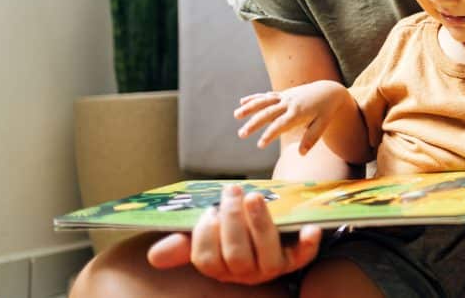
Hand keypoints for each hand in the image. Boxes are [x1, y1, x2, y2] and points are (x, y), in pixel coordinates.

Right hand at [147, 184, 320, 284]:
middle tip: (232, 191)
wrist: (272, 223)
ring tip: (253, 196)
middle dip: (232, 222)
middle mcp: (246, 272)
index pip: (208, 260)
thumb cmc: (235, 228)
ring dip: (259, 224)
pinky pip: (304, 256)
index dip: (206, 235)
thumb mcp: (210, 233)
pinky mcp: (296, 258)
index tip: (208, 210)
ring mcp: (272, 266)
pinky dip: (308, 243)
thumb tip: (154, 256)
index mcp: (221, 267)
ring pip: (265, 254)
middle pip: (236, 255)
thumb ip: (184, 242)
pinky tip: (311, 228)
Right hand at [235, 80, 347, 153]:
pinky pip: (267, 96)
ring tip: (236, 115)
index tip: (259, 145)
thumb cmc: (326, 110)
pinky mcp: (283, 94)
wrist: (329, 90)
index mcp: (298, 113)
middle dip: (254, 123)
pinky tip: (242, 101)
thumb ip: (311, 138)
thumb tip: (301, 154)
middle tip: (241, 134)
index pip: (281, 125)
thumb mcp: (323, 124)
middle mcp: (289, 103)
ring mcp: (285, 97)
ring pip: (264, 101)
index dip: (270, 135)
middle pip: (268, 113)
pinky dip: (255, 98)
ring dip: (250, 107)